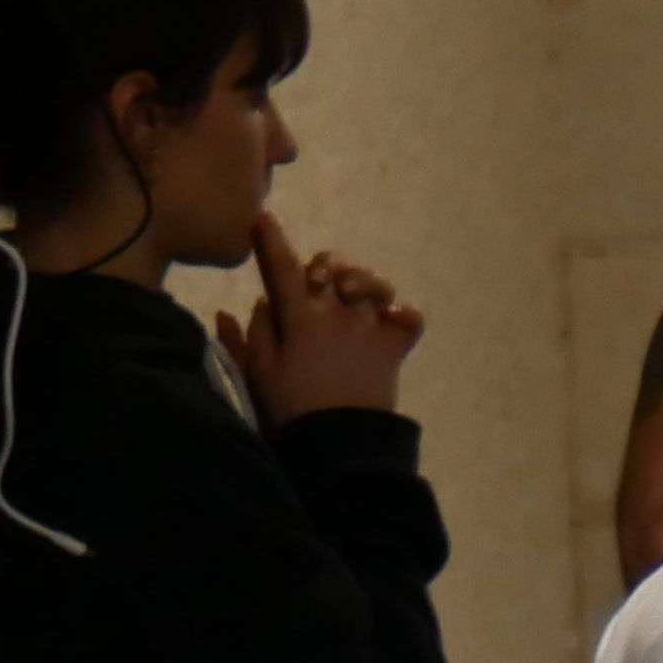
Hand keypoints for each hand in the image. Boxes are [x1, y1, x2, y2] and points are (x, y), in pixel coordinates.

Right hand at [218, 214, 424, 425]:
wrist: (339, 444)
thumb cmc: (291, 410)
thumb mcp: (257, 374)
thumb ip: (251, 334)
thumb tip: (254, 301)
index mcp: (299, 318)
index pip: (282, 268)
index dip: (271, 241)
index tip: (263, 218)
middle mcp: (337, 313)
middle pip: (331, 269)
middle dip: (322, 266)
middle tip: (316, 280)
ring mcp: (370, 327)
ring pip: (371, 284)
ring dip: (361, 281)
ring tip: (354, 293)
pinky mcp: (395, 347)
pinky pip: (411, 320)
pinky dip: (406, 313)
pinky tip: (394, 315)